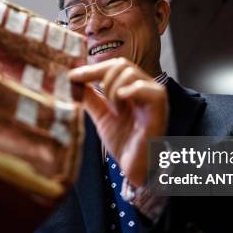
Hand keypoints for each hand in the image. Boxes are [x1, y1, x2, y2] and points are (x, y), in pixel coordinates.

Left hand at [69, 58, 167, 186]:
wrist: (135, 168)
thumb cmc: (124, 143)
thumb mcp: (102, 116)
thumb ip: (91, 98)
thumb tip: (75, 81)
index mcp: (133, 89)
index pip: (114, 67)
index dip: (92, 69)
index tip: (72, 76)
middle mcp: (145, 89)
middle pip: (122, 65)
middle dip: (101, 77)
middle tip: (98, 98)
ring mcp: (154, 98)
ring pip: (131, 74)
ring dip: (114, 90)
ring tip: (115, 111)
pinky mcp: (160, 110)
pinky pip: (149, 90)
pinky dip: (131, 91)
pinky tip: (120, 104)